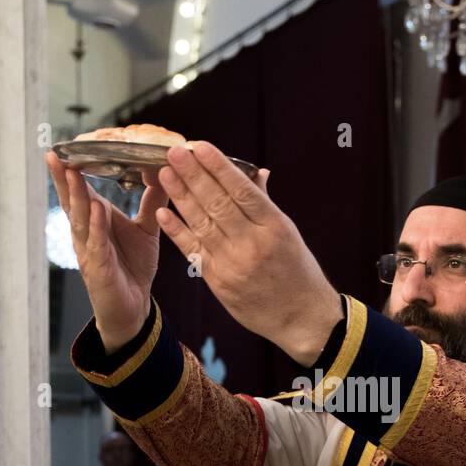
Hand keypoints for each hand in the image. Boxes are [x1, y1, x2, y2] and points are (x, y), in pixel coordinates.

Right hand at [46, 152, 168, 351]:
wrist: (135, 306)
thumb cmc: (134, 265)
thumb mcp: (145, 228)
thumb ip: (152, 200)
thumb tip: (160, 169)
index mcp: (94, 221)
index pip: (79, 192)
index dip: (69, 172)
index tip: (62, 148)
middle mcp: (87, 233)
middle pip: (71, 202)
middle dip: (63, 179)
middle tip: (56, 155)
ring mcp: (90, 251)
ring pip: (80, 220)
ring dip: (76, 197)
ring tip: (73, 174)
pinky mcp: (99, 269)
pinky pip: (97, 245)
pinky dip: (97, 227)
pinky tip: (98, 210)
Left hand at [154, 142, 343, 363]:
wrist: (301, 319)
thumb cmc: (298, 272)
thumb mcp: (289, 233)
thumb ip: (266, 203)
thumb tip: (256, 172)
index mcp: (274, 226)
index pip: (242, 190)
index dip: (219, 167)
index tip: (200, 146)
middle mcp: (253, 243)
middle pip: (218, 203)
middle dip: (193, 175)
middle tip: (174, 152)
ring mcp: (233, 264)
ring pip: (202, 224)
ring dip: (180, 197)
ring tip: (165, 174)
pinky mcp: (218, 282)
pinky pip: (193, 251)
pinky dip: (177, 231)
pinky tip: (163, 213)